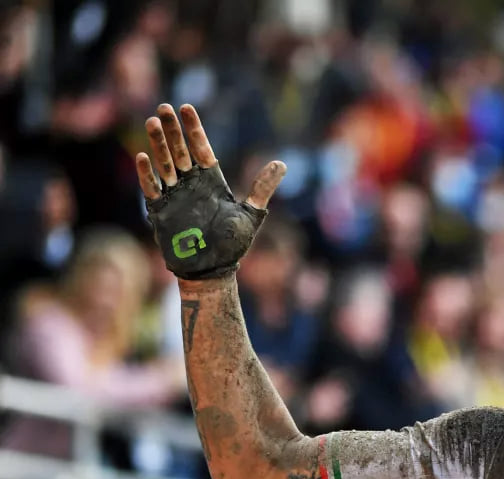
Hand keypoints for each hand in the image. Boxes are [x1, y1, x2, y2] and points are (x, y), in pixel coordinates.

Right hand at [136, 103, 285, 280]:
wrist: (213, 270)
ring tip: (153, 122)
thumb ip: (262, 188)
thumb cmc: (233, 245)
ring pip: (164, 164)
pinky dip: (148, 174)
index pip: (201, 149)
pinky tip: (145, 157)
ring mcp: (175, 196)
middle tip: (165, 107)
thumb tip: (282, 163)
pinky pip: (152, 188)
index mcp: (212, 182)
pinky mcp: (161, 211)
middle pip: (180, 151)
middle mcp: (191, 185)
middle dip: (173, 130)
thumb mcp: (251, 214)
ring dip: (158, 144)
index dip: (194, 129)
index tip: (187, 107)